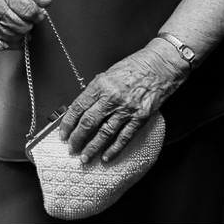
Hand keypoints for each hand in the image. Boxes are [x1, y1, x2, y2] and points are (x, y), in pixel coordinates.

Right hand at [0, 0, 48, 51]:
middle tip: (28, 19)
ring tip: (20, 26)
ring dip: (21, 34)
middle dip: (30, 24)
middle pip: (23, 26)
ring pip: (13, 36)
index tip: (39, 13)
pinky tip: (12, 36)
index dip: (38, 14)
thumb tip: (46, 3)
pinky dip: (10, 43)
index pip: (29, 11)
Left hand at [58, 43, 188, 163]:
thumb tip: (82, 110)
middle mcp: (112, 98)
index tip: (63, 133)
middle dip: (78, 138)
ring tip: (85, 157)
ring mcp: (127, 109)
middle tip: (71, 148)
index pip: (78, 107)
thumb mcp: (108, 75)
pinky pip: (124, 137)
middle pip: (89, 122)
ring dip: (93, 147)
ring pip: (105, 133)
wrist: (159, 66)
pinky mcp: (140, 117)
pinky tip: (106, 157)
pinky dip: (114, 149)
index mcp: (101, 85)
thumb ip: (96, 92)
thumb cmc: (134, 68)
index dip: (68, 123)